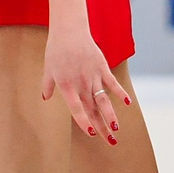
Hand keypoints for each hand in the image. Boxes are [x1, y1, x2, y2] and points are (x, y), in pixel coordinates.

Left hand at [41, 22, 126, 142]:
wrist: (69, 30)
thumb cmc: (56, 50)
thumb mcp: (48, 69)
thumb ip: (48, 85)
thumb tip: (46, 97)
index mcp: (67, 86)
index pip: (76, 108)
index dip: (84, 121)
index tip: (91, 133)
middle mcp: (81, 83)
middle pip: (93, 109)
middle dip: (101, 127)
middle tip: (110, 142)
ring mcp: (93, 75)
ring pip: (103, 100)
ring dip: (111, 115)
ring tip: (117, 129)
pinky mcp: (102, 66)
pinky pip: (112, 82)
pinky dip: (120, 92)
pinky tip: (127, 103)